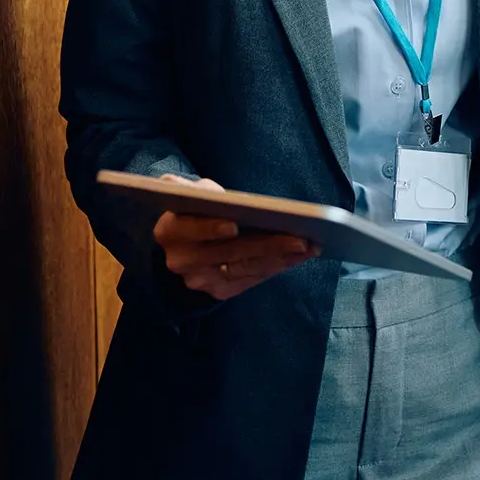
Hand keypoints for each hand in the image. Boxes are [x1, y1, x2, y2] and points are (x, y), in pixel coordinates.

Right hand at [153, 175, 317, 300]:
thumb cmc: (195, 209)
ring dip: (280, 259)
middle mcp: (181, 261)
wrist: (183, 241)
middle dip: (267, 245)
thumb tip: (209, 193)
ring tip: (309, 247)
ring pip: (244, 269)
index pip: (191, 230)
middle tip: (301, 239)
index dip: (211, 228)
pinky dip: (276, 267)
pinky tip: (298, 257)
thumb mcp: (188, 192)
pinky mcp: (218, 291)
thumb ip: (192, 189)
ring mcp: (200, 280)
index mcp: (169, 231)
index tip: (234, 226)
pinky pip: (251, 280)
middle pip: (229, 253)